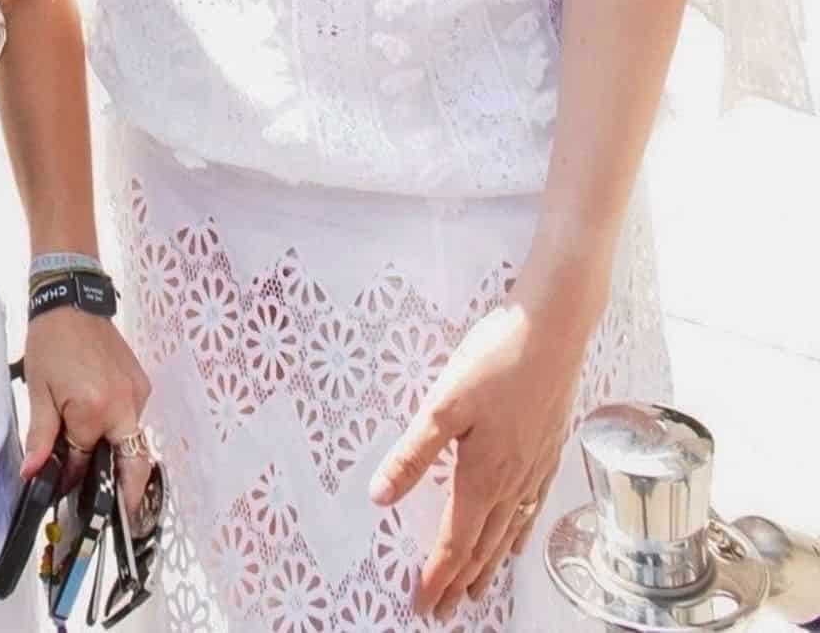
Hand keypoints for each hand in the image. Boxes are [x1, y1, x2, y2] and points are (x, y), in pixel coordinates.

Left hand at [22, 311, 152, 512]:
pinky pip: (132, 420)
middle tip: (117, 517)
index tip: (58, 487)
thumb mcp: (39, 391)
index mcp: (96, 409)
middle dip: (127, 494)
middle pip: (133, 464)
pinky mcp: (141, 384)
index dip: (70, 477)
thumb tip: (34, 474)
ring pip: (132, 442)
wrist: (72, 300)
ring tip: (93, 464)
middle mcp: (125, 405)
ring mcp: (137, 393)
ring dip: (116, 457)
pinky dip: (118, 432)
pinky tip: (98, 429)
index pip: (85, 462)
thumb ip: (41, 437)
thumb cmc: (51, 342)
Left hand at [369, 294, 589, 616]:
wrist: (553, 329)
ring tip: (478, 592)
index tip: (422, 607)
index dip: (437, 578)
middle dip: (461, 582)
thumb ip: (412, 454)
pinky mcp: (550, 448)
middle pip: (482, 546)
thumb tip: (380, 496)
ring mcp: (535, 467)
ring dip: (490, 565)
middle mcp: (513, 482)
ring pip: (509, 531)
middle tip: (444, 610)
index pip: (455, 544)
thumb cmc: (496, 359)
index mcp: (483, 476)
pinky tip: (518, 538)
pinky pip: (533, 507)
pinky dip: (521, 532)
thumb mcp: (443, 404)